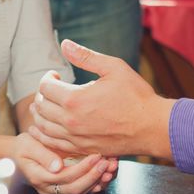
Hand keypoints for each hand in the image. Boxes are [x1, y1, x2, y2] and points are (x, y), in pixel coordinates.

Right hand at [0, 133, 115, 193]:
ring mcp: (56, 190)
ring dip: (98, 181)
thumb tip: (57, 166)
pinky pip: (82, 189)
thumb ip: (43, 155)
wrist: (15, 154)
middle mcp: (48, 188)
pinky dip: (96, 182)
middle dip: (94, 176)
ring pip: (80, 191)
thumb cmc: (22, 147)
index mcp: (39, 177)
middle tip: (108, 162)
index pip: (65, 176)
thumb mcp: (28, 145)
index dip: (82, 167)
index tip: (96, 155)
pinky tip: (107, 173)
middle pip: (75, 188)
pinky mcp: (63, 187)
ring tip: (111, 167)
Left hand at [29, 40, 174, 158]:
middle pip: (41, 107)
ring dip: (41, 114)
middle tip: (52, 89)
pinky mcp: (82, 149)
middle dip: (43, 95)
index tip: (56, 76)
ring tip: (47, 106)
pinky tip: (47, 127)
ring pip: (43, 127)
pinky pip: (53, 144)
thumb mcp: (114, 68)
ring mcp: (75, 138)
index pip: (45, 87)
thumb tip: (64, 44)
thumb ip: (86, 56)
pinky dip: (45, 135)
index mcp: (75, 99)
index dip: (47, 78)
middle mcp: (70, 121)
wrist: (152, 127)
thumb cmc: (136, 96)